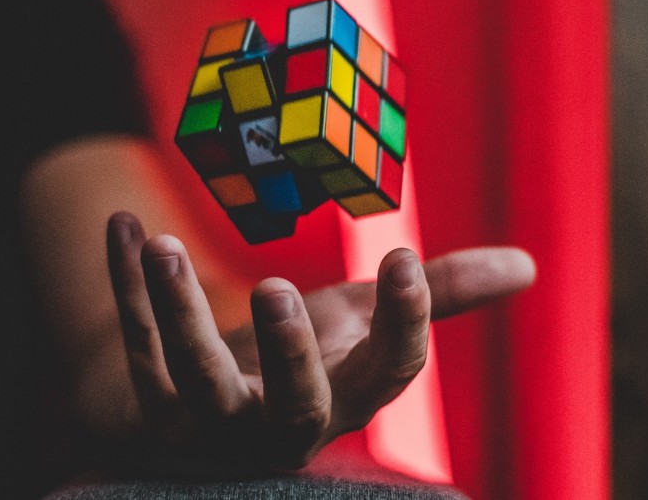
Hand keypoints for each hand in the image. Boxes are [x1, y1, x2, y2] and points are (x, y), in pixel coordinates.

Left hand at [106, 212, 534, 472]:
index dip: (405, 325)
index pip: (388, 379)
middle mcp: (278, 424)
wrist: (210, 394)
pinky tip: (121, 223)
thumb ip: (435, 296)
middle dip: (289, 355)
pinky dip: (124, 285)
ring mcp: (208, 421)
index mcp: (341, 399)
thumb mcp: (361, 321)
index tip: (404, 257)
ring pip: (191, 380)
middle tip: (279, 289)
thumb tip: (526, 266)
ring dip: (176, 312)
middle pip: (291, 410)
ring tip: (163, 246)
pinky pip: (135, 344)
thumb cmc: (299, 355)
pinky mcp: (151, 401)